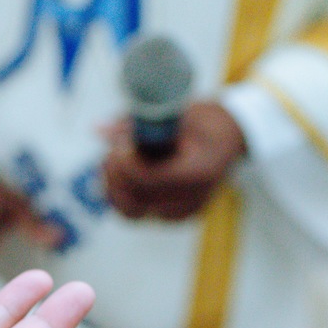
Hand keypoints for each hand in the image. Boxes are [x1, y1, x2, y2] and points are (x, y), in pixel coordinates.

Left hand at [102, 101, 245, 220]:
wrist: (228, 139)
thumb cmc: (204, 121)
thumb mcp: (178, 112)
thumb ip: (140, 122)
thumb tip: (99, 130)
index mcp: (200, 172)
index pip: (150, 179)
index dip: (126, 163)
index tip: (118, 144)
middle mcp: (192, 199)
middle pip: (136, 200)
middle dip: (115, 174)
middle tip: (112, 149)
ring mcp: (181, 212)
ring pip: (129, 211)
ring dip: (112, 185)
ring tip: (113, 158)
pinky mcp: (170, 216)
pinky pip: (134, 212)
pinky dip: (119, 193)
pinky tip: (118, 171)